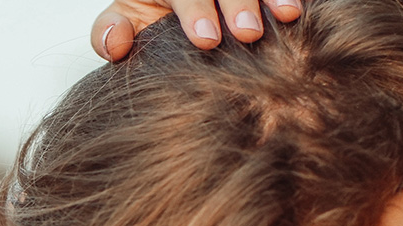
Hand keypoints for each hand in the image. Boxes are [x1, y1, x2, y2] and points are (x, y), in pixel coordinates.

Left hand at [91, 0, 302, 59]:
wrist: (190, 8)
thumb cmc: (155, 16)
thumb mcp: (128, 17)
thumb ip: (109, 31)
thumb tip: (114, 44)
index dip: (195, 10)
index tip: (206, 40)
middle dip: (233, 2)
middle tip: (245, 33)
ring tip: (280, 19)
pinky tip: (292, 12)